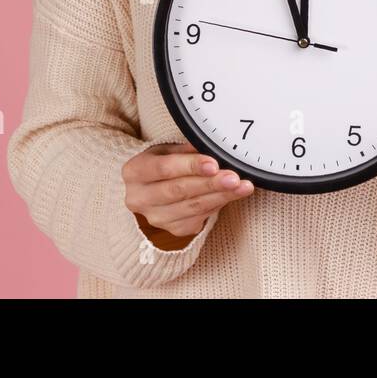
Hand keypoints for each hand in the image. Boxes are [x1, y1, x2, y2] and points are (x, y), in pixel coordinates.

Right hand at [122, 142, 253, 247]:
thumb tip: (210, 148)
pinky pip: (199, 218)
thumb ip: (185, 150)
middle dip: (210, 184)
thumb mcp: (166, 151)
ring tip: (242, 186)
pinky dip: (218, 205)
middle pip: (179, 191)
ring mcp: (156, 218)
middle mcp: (139, 198)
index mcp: (134, 172)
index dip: (190, 166)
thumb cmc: (161, 165)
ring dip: (221, 196)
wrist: (151, 190)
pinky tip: (232, 196)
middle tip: (233, 177)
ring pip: (192, 207)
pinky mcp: (173, 229)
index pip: (164, 168)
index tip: (213, 163)